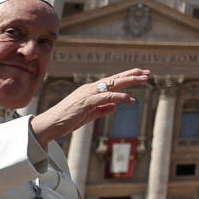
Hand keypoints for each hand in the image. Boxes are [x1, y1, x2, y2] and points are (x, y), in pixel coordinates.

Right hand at [30, 68, 150, 144]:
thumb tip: (115, 107)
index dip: (127, 77)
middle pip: (115, 79)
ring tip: (144, 80)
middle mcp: (90, 89)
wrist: (50, 125)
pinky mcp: (86, 102)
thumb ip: (101, 110)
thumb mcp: (88, 115)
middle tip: (148, 72)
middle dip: (132, 75)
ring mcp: (88, 94)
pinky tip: (130, 99)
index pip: (112, 81)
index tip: (141, 75)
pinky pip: (106, 97)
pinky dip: (119, 97)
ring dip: (129, 81)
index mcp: (91, 91)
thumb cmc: (67, 120)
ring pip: (112, 84)